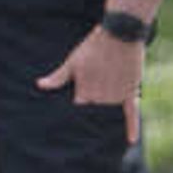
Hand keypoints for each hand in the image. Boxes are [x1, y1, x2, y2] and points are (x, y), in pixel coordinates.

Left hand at [37, 26, 148, 142]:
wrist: (121, 33)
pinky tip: (131, 140)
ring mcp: (117, 97)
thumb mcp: (72, 61)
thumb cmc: (93, 46)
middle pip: (95, 106)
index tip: (81, 89)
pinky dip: (132, 128)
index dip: (79, 98)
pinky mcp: (131, 93)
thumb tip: (39, 85)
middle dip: (95, 94)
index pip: (79, 107)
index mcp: (84, 94)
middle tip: (98, 75)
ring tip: (109, 74)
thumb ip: (57, 77)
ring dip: (109, 97)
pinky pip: (132, 114)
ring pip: (110, 106)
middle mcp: (101, 100)